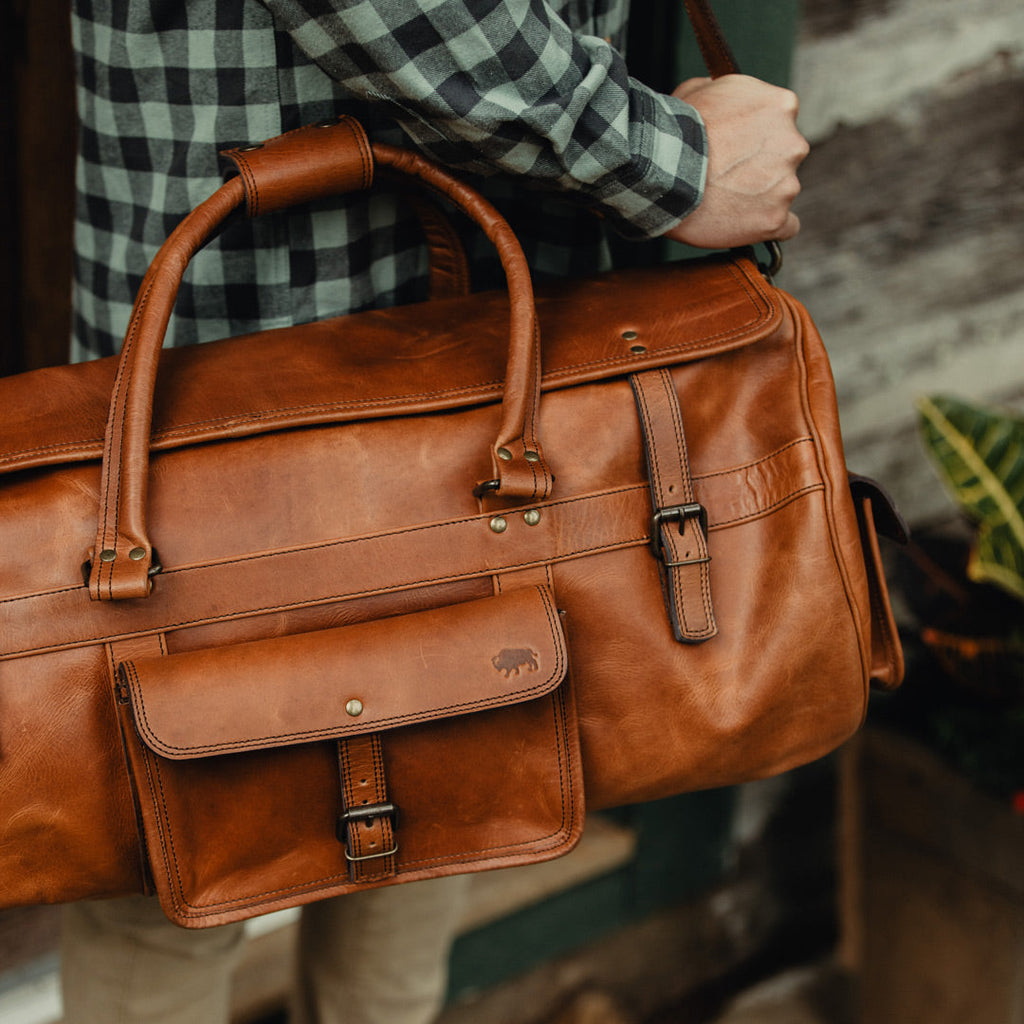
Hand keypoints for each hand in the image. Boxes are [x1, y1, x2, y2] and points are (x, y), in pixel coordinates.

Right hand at [665, 75, 808, 248]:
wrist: (663, 168)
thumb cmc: (677, 128)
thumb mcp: (701, 88)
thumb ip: (725, 92)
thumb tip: (720, 95)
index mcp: (782, 107)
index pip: (782, 124)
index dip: (756, 137)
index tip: (737, 149)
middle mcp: (793, 145)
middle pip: (784, 159)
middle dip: (761, 166)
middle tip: (727, 175)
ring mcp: (785, 185)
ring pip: (781, 192)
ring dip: (760, 196)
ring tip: (724, 200)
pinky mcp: (774, 219)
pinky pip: (786, 227)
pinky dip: (768, 225)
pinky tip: (749, 224)